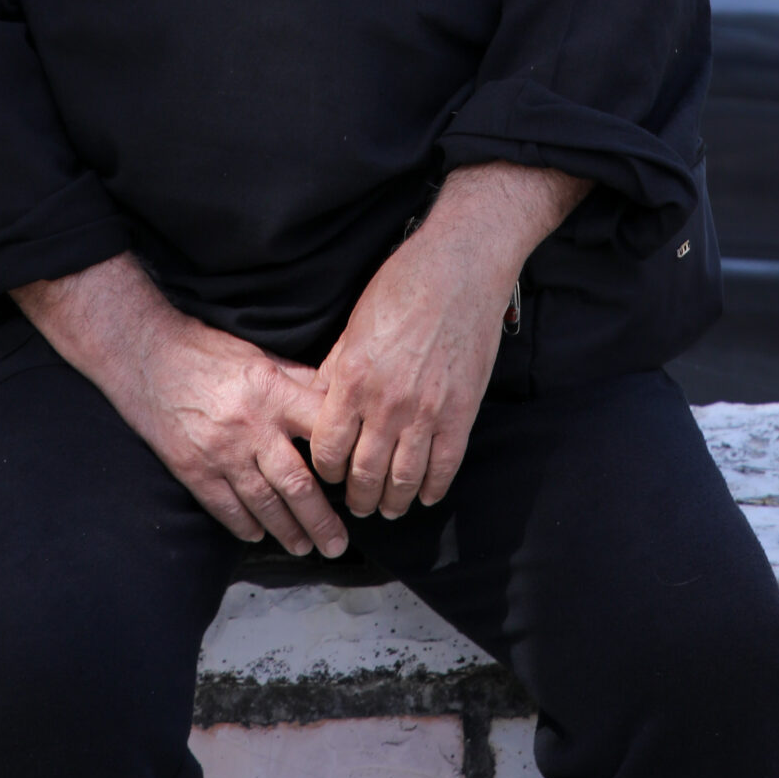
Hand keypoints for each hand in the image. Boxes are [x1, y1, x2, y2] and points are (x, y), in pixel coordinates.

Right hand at [13, 257, 345, 557]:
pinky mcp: (193, 469)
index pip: (322, 430)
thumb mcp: (260, 355)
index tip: (358, 480)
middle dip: (322, 519)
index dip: (344, 459)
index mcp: (273, 392)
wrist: (146, 356)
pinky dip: (245, 526)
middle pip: (298, 483)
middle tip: (337, 544)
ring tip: (305, 547)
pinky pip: (226, 508)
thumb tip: (336, 399)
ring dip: (288, 531)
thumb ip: (297, 381)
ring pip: (265, 503)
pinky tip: (258, 535)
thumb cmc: (206, 351)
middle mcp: (251, 426)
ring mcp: (221, 452)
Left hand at [308, 163, 590, 521]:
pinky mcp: (461, 413)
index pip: (328, 450)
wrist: (460, 269)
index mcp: (352, 380)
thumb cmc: (402, 287)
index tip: (330, 473)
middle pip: (363, 474)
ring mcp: (426, 412)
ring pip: (402, 480)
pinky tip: (424, 495)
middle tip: (358, 503)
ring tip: (388, 508)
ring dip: (392, 502)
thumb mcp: (353, 325)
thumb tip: (317, 402)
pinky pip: (444, 467)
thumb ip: (335, 369)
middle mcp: (385, 404)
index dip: (325, 470)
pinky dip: (432, 489)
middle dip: (357, 496)